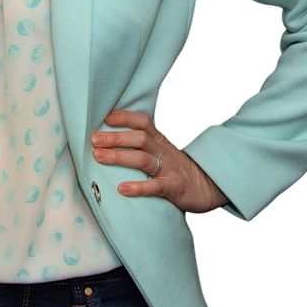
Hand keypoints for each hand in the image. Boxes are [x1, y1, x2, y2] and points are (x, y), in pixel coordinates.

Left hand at [92, 110, 229, 213]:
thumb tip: (113, 138)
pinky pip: (156, 186)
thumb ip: (144, 144)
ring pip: (143, 159)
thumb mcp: (164, 151)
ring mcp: (169, 169)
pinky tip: (122, 189)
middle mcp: (164, 151)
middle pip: (139, 138)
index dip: (125, 117)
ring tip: (99, 157)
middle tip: (94, 139)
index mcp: (160, 140)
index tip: (105, 117)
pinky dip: (139, 187)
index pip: (143, 122)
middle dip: (116, 138)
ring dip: (120, 157)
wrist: (211, 187)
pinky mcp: (174, 188)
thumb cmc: (181, 169)